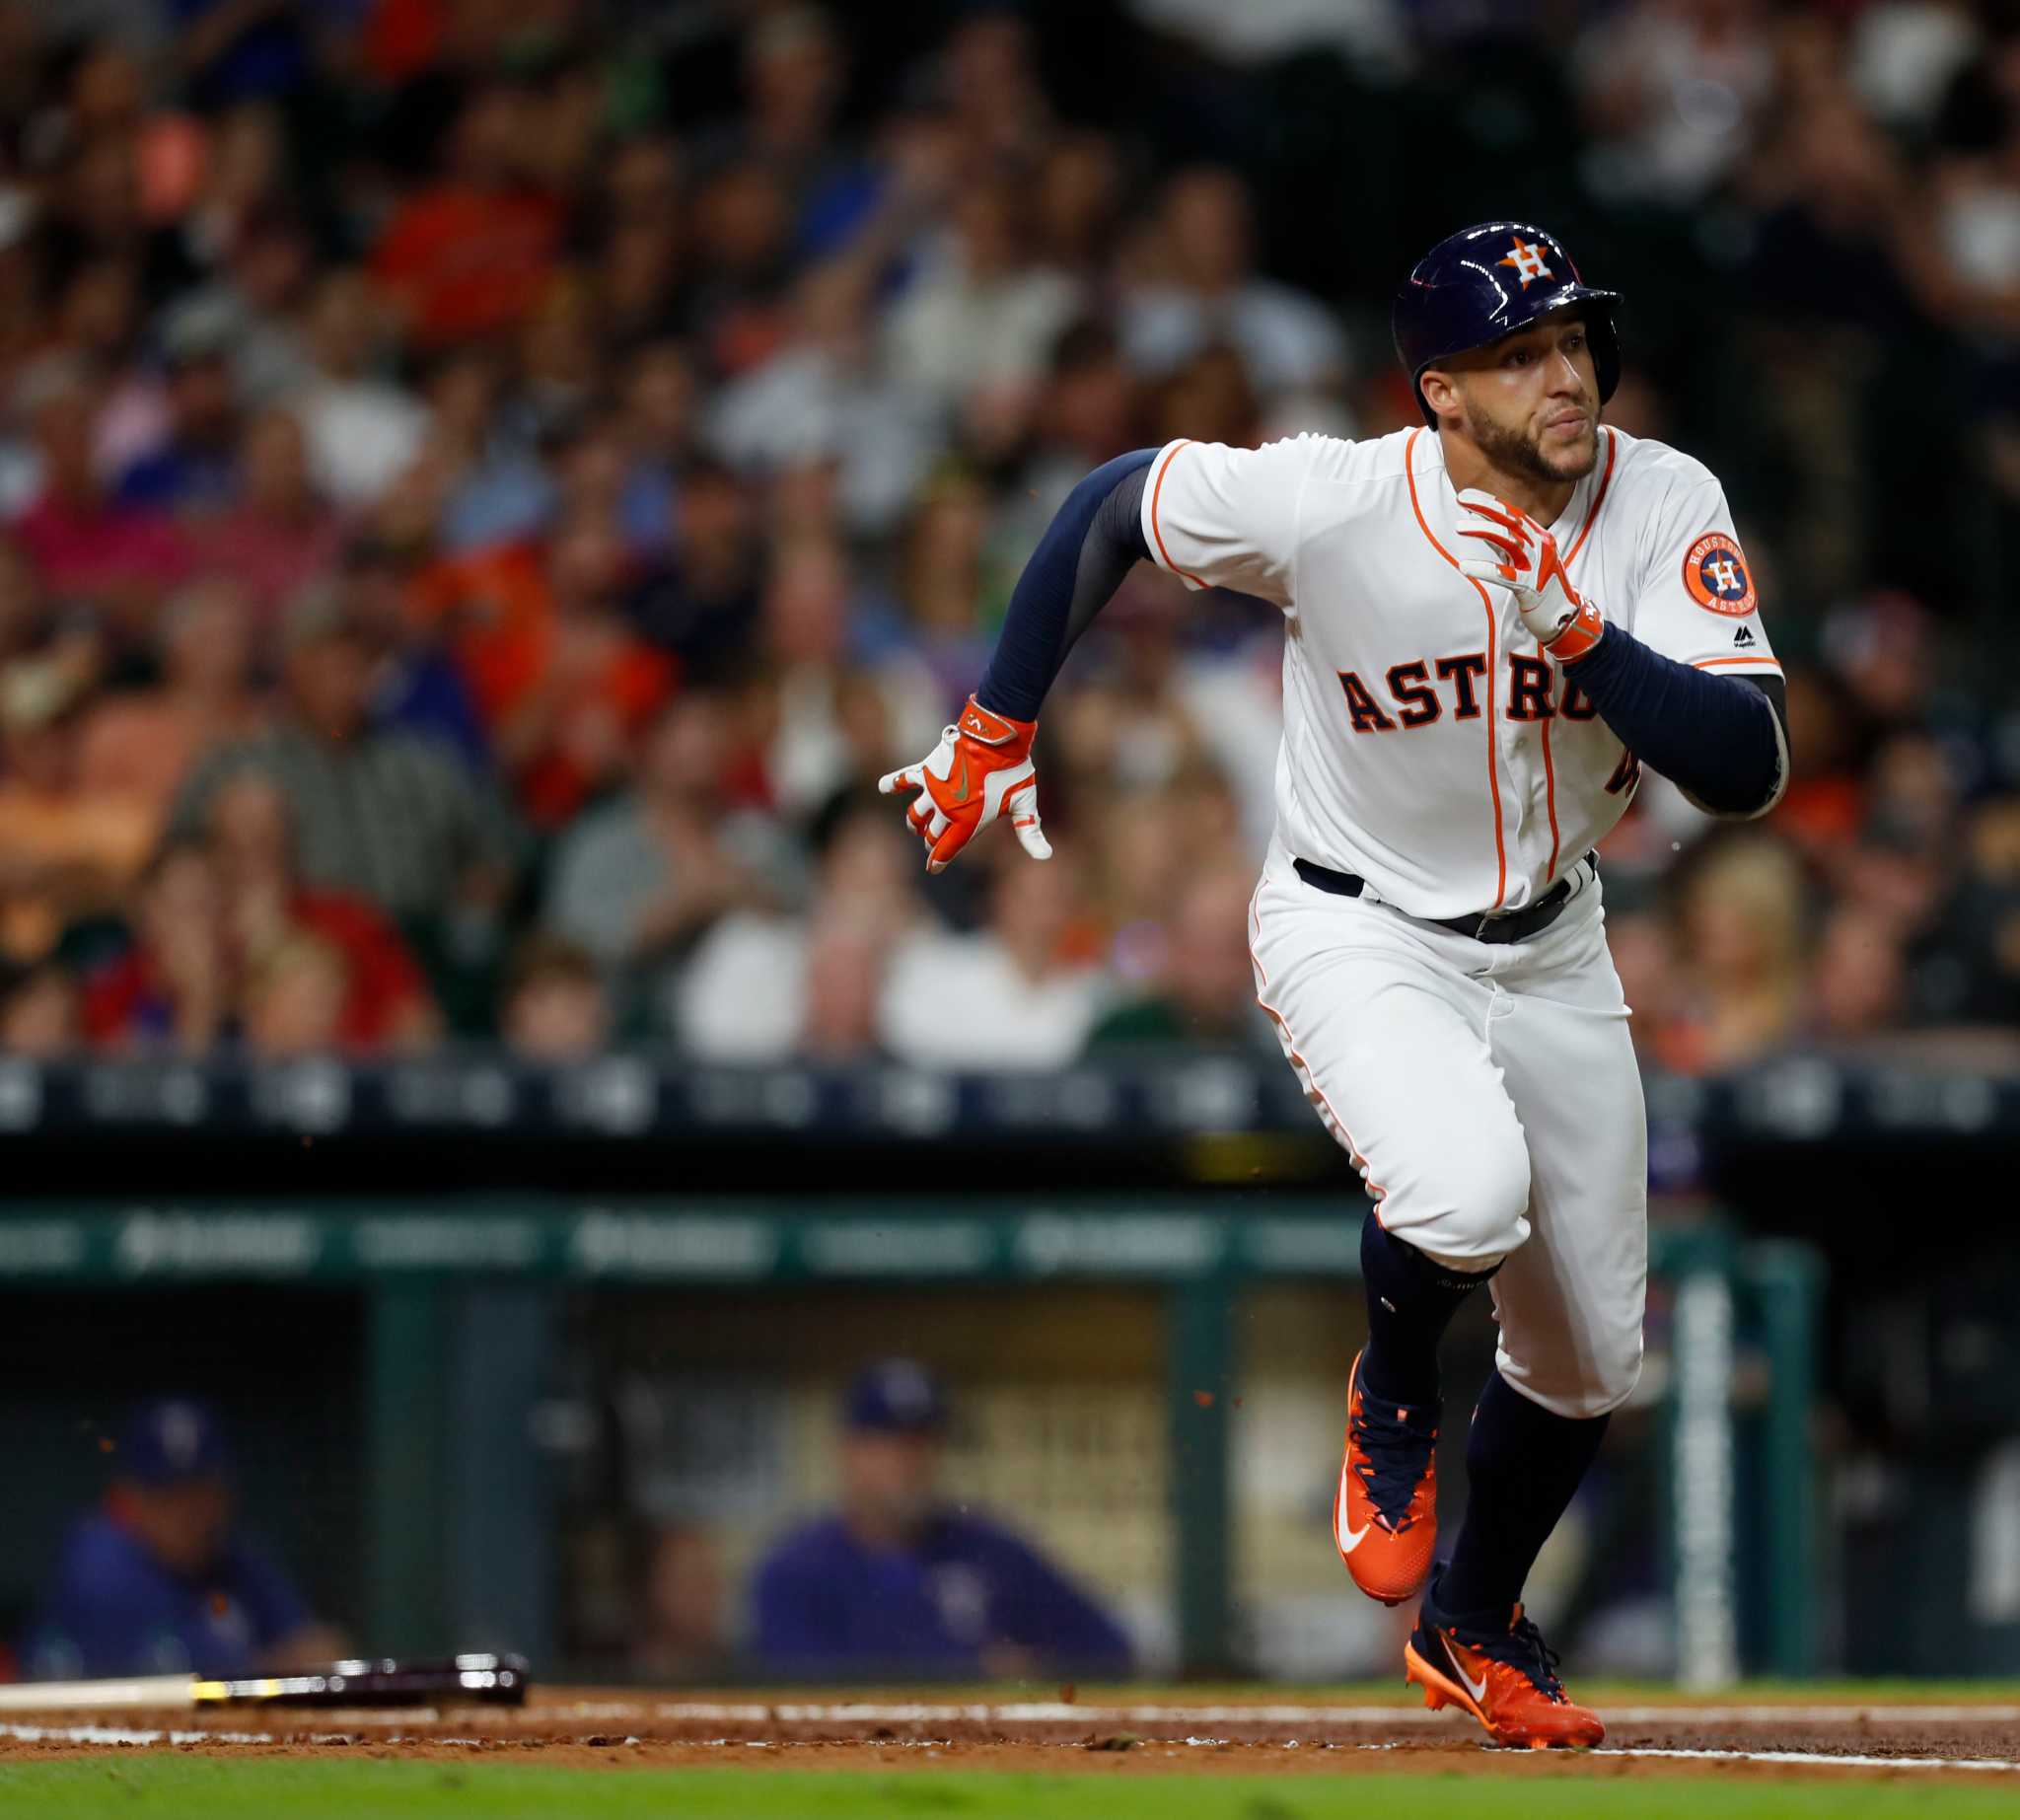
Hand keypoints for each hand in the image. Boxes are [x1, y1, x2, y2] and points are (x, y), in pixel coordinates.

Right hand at [879, 696, 1050, 872]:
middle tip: (933, 843)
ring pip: (915, 815)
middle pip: (930, 835)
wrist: (995, 738)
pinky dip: (891, 783)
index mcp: (966, 823)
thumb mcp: (1025, 802)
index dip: (938, 862)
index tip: (933, 868)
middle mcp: (945, 810)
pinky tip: (884, 787)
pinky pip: (903, 779)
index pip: (945, 851)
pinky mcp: (926, 770)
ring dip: (916, 823)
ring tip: (918, 824)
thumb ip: (1030, 831)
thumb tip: (1046, 857)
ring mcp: (933, 790)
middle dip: (931, 842)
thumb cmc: (1012, 771)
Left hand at [1454, 490, 1605, 660]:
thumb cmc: (1538, 586)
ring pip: (1510, 541)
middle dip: (1486, 508)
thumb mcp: (1521, 558)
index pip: (1514, 514)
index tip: (1467, 495)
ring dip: (1483, 530)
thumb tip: (1478, 520)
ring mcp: (1538, 565)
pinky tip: (1465, 566)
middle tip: (1461, 500)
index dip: (1490, 502)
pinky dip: (1484, 569)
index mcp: (1540, 537)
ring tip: (1459, 526)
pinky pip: (1505, 575)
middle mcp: (1542, 546)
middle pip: (1512, 521)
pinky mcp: (1531, 587)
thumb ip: (1502, 542)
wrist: (1563, 616)